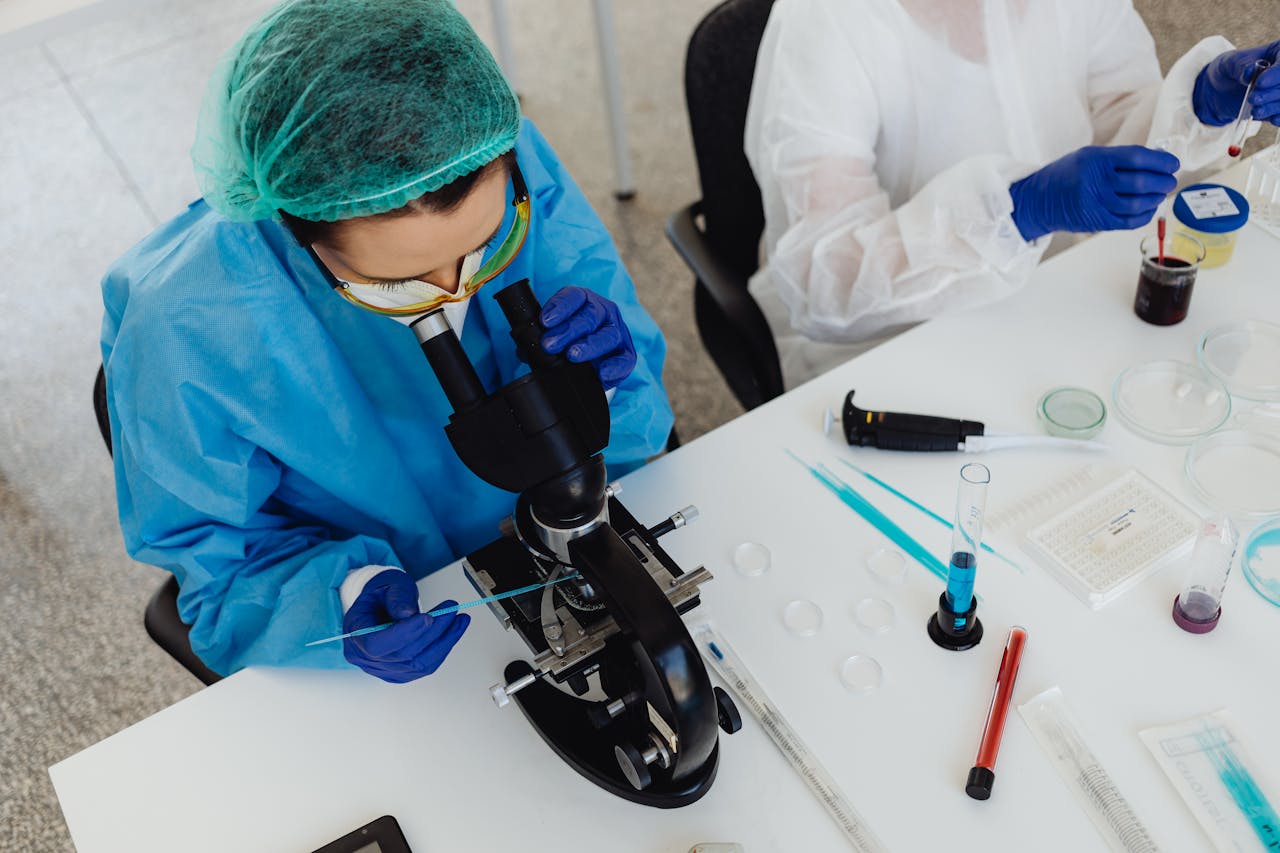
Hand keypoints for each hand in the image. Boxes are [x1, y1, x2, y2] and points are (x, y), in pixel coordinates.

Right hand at [342, 569, 468, 683]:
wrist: (380, 606)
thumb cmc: (382, 595)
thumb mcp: (387, 584)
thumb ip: (397, 597)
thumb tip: (408, 613)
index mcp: (355, 634)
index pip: (377, 644)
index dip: (403, 633)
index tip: (428, 617)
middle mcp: (366, 657)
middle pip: (402, 654)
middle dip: (432, 631)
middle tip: (450, 610)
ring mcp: (383, 669)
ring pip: (417, 663)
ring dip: (443, 641)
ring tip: (459, 620)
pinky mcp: (400, 673)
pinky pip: (424, 667)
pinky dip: (441, 649)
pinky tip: (452, 633)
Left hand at [539, 286, 636, 388]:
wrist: (590, 357)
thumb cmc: (568, 339)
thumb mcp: (554, 332)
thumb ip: (540, 336)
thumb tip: (524, 349)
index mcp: (584, 300)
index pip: (574, 297)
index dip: (559, 307)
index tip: (544, 321)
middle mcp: (604, 312)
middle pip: (589, 317)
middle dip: (567, 331)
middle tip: (549, 345)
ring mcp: (617, 331)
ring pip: (607, 335)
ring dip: (588, 346)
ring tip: (571, 355)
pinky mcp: (626, 354)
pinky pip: (625, 359)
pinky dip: (614, 367)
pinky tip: (601, 373)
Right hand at [1009, 146, 1178, 241]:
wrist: (1038, 200)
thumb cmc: (1065, 175)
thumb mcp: (1087, 156)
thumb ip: (1117, 159)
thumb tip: (1154, 163)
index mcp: (1095, 160)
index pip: (1138, 158)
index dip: (1161, 161)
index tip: (1173, 164)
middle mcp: (1096, 183)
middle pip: (1141, 182)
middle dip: (1163, 182)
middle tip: (1170, 181)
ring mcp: (1096, 204)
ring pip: (1138, 204)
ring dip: (1155, 199)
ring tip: (1160, 194)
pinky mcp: (1097, 222)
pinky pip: (1129, 221)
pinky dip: (1144, 215)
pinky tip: (1148, 208)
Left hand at [1194, 42, 1279, 125]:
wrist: (1219, 89)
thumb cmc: (1228, 69)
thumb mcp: (1230, 64)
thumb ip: (1240, 67)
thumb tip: (1250, 72)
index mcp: (1279, 52)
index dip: (1276, 74)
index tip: (1260, 83)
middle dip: (1273, 93)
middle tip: (1253, 98)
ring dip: (1273, 107)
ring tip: (1255, 111)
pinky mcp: (1277, 105)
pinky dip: (1279, 117)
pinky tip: (1273, 119)